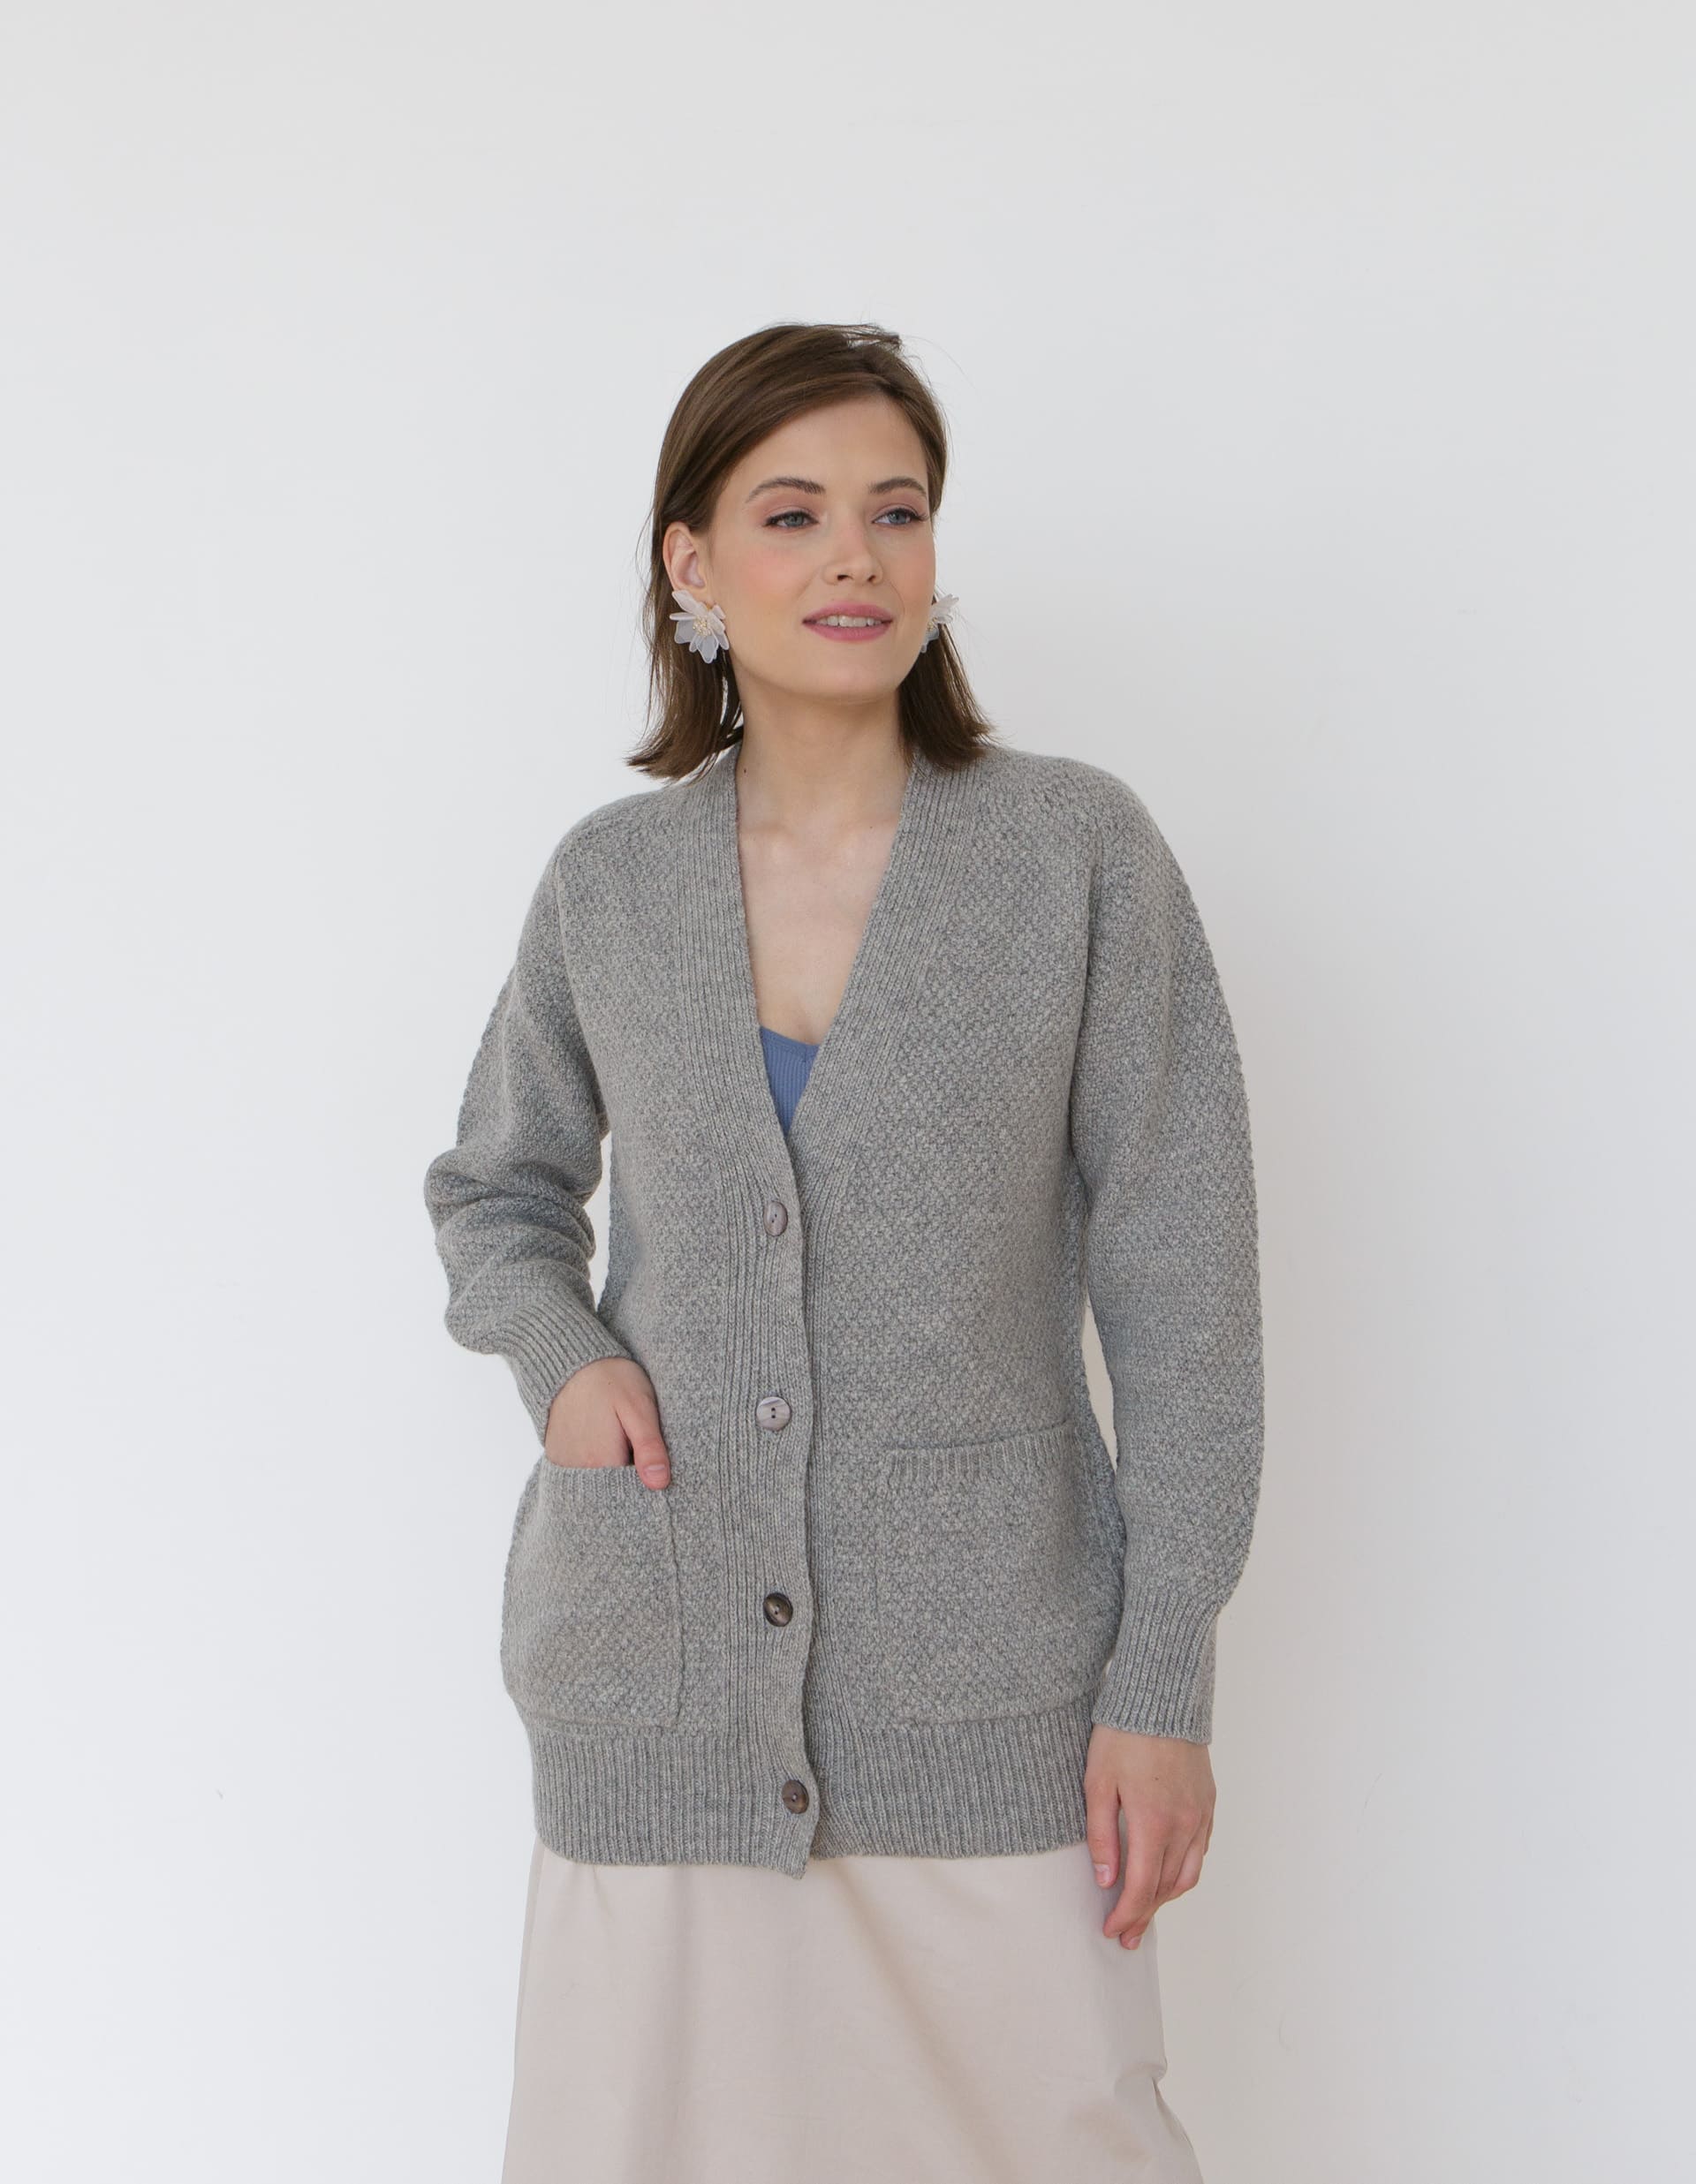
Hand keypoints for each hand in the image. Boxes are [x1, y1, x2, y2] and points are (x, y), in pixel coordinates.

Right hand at [542, 1357, 671, 1487]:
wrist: (571, 1359)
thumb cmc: (610, 1379)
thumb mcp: (639, 1406)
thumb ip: (649, 1447)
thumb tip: (659, 1484)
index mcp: (601, 1461)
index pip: (631, 1495)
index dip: (646, 1485)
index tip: (655, 1469)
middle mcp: (577, 1469)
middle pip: (612, 1492)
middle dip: (630, 1482)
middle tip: (638, 1450)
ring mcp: (563, 1464)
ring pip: (597, 1484)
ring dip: (613, 1474)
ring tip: (621, 1443)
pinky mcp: (557, 1457)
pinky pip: (580, 1475)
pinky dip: (596, 1468)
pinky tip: (606, 1445)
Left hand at [1083, 1724, 1214, 1948]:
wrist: (1161, 1698)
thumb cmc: (1122, 1735)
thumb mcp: (1098, 1783)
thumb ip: (1101, 1835)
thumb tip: (1105, 1880)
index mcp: (1153, 1822)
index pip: (1142, 1888)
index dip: (1126, 1915)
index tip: (1111, 1930)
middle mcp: (1184, 1825)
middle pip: (1166, 1888)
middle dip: (1144, 1914)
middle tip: (1125, 1934)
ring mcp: (1200, 1815)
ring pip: (1188, 1874)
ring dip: (1166, 1899)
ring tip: (1146, 1913)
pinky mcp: (1208, 1804)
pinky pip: (1200, 1851)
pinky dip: (1184, 1872)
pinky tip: (1168, 1876)